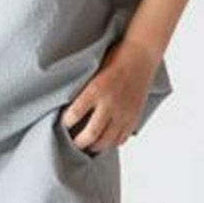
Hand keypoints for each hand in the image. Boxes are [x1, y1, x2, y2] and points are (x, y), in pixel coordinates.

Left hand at [60, 39, 162, 153]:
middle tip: (73, 143)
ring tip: (88, 146)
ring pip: (107, 140)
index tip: (63, 124)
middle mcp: (110, 103)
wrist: (140, 56)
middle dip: (79, 142)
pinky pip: (122, 138)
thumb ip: (84, 89)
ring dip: (95, 146)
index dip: (66, 122)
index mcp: (96, 89)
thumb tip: (69, 104)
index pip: (74, 114)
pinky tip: (105, 141)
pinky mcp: (134, 117)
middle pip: (91, 133)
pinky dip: (112, 143)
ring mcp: (124, 113)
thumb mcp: (94, 70)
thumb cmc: (114, 59)